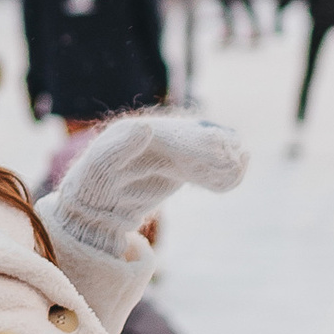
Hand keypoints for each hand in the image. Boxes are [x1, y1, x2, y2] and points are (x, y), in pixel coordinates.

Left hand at [55, 111, 245, 251]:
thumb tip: (145, 126)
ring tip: (243, 161)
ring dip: (219, 160)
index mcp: (134, 130)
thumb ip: (121, 147)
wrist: (91, 207)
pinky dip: (214, 176)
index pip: (170, 132)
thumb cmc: (90, 184)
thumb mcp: (101, 165)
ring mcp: (164, 155)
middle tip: (236, 154)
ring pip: (198, 155)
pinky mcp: (172, 171)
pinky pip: (198, 172)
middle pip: (189, 140)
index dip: (193, 139)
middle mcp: (152, 138)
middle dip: (213, 148)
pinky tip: (231, 180)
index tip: (214, 144)